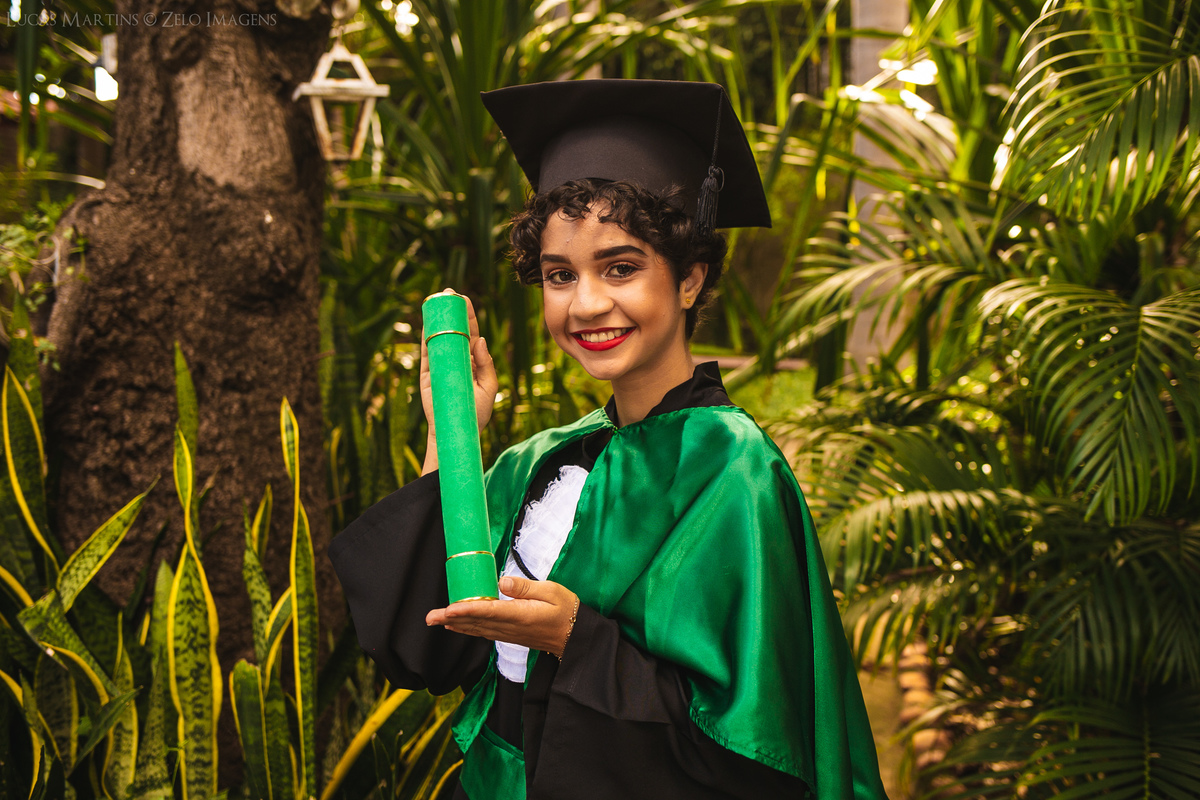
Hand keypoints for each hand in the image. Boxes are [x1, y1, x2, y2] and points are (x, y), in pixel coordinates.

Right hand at [420, 289, 498, 473]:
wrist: (456, 431)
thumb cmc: (476, 412)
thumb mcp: (488, 387)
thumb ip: (486, 365)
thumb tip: (480, 339)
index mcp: (473, 360)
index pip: (471, 333)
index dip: (468, 316)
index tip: (464, 299)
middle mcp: (456, 359)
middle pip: (453, 330)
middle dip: (451, 311)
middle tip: (448, 293)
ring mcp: (441, 364)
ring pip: (437, 337)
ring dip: (436, 319)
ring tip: (434, 300)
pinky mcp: (427, 373)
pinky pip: (426, 352)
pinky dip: (424, 336)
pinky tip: (425, 321)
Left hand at [426, 576, 578, 656]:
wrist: (574, 637)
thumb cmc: (565, 610)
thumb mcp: (551, 591)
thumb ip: (525, 587)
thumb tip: (502, 581)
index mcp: (520, 614)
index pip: (488, 611)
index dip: (466, 610)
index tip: (449, 609)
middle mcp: (510, 627)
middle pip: (476, 623)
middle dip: (451, 619)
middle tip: (430, 617)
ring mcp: (509, 634)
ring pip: (477, 629)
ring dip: (455, 625)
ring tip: (436, 621)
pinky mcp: (509, 636)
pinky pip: (484, 632)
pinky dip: (468, 629)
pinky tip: (458, 627)